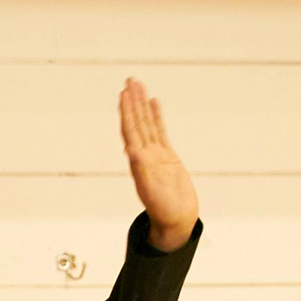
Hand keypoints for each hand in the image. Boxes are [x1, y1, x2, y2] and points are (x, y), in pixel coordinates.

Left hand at [119, 78, 198, 251]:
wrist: (176, 221)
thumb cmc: (164, 211)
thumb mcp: (152, 191)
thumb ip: (144, 172)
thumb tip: (133, 152)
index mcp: (138, 161)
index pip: (130, 130)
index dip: (127, 112)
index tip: (124, 94)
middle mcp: (144, 155)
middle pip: (137, 122)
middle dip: (133, 101)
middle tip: (130, 80)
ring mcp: (156, 154)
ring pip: (147, 124)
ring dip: (142, 104)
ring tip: (138, 85)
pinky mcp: (168, 157)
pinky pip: (160, 131)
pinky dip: (156, 116)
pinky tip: (154, 103)